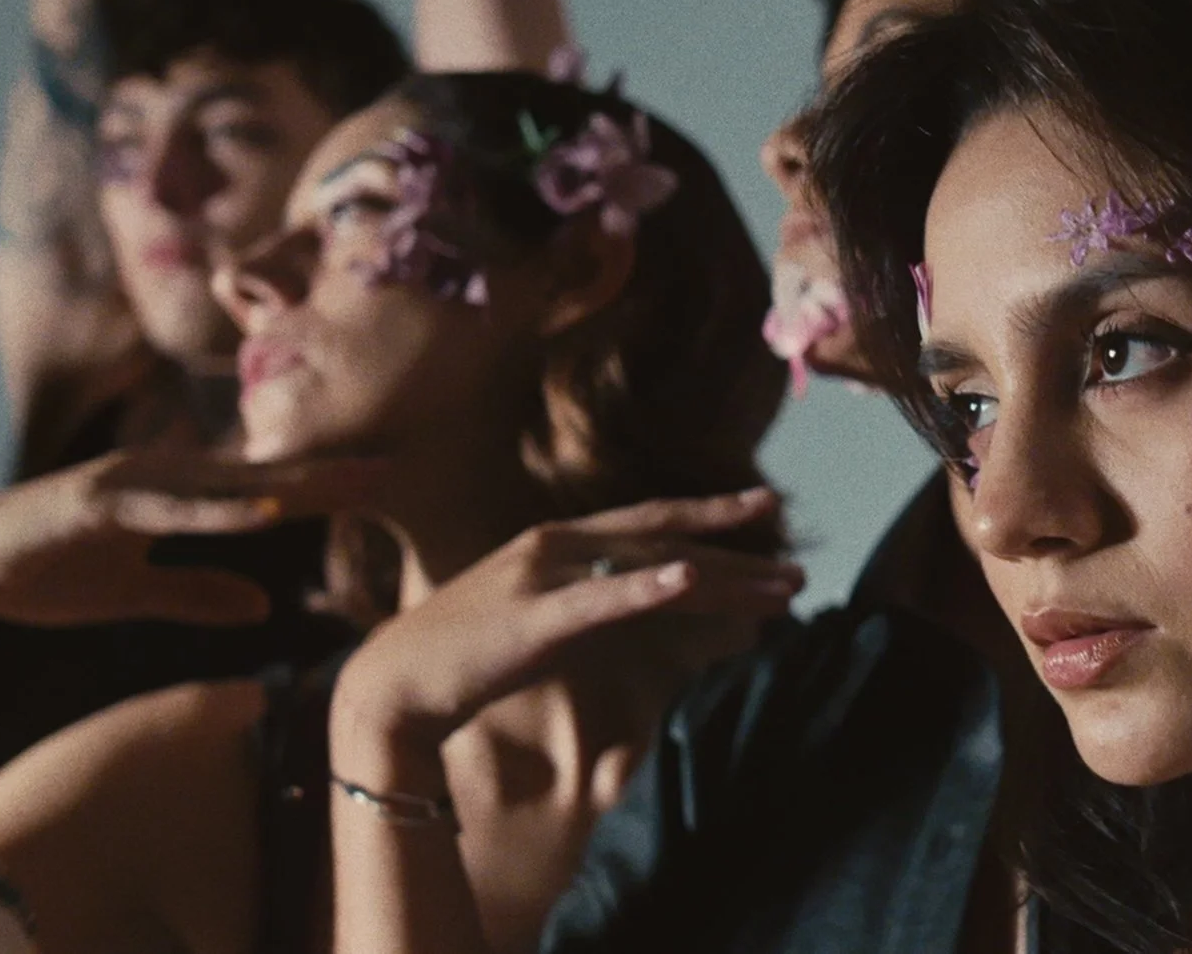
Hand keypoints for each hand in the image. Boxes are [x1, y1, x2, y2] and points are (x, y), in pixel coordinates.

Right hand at [0, 449, 382, 628]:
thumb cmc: (45, 572)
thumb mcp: (135, 595)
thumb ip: (198, 594)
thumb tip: (264, 605)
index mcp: (175, 494)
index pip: (267, 491)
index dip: (326, 488)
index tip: (386, 485)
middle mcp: (163, 476)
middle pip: (264, 478)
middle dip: (331, 474)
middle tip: (398, 469)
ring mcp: (133, 483)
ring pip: (230, 484)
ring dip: (295, 485)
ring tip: (356, 483)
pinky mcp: (101, 502)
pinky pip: (175, 509)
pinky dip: (225, 511)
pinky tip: (271, 513)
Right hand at [332, 488, 801, 756]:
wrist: (393, 682)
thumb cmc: (463, 655)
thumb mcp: (535, 616)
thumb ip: (585, 602)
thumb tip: (637, 604)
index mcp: (558, 542)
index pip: (651, 522)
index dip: (711, 515)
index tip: (767, 509)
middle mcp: (558, 545)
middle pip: (668, 542)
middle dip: (739, 556)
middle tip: (798, 569)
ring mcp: (547, 576)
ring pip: (654, 568)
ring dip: (724, 577)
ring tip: (779, 587)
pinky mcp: (536, 616)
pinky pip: (603, 597)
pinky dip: (648, 586)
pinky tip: (691, 579)